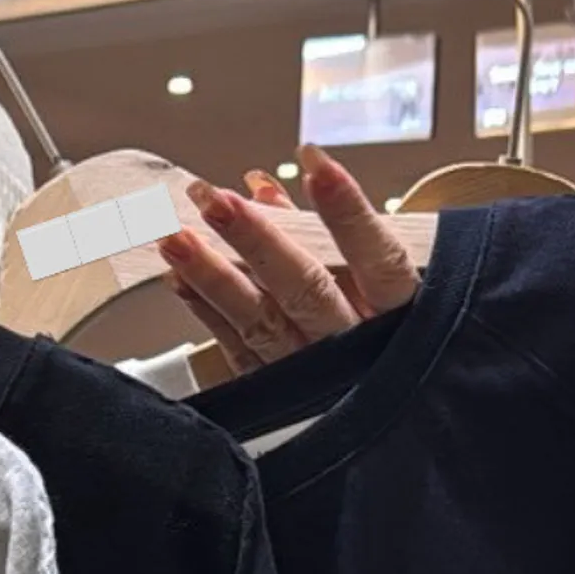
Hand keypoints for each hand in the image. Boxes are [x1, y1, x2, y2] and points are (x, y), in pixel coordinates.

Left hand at [160, 147, 419, 373]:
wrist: (381, 411)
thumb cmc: (379, 328)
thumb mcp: (372, 280)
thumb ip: (319, 232)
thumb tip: (261, 189)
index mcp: (398, 312)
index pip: (378, 258)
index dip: (347, 211)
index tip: (314, 162)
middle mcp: (356, 347)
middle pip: (306, 290)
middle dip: (257, 241)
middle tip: (215, 200)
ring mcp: (314, 377)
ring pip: (261, 323)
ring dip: (213, 278)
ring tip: (176, 238)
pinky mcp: (278, 398)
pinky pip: (238, 350)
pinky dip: (207, 311)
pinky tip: (180, 279)